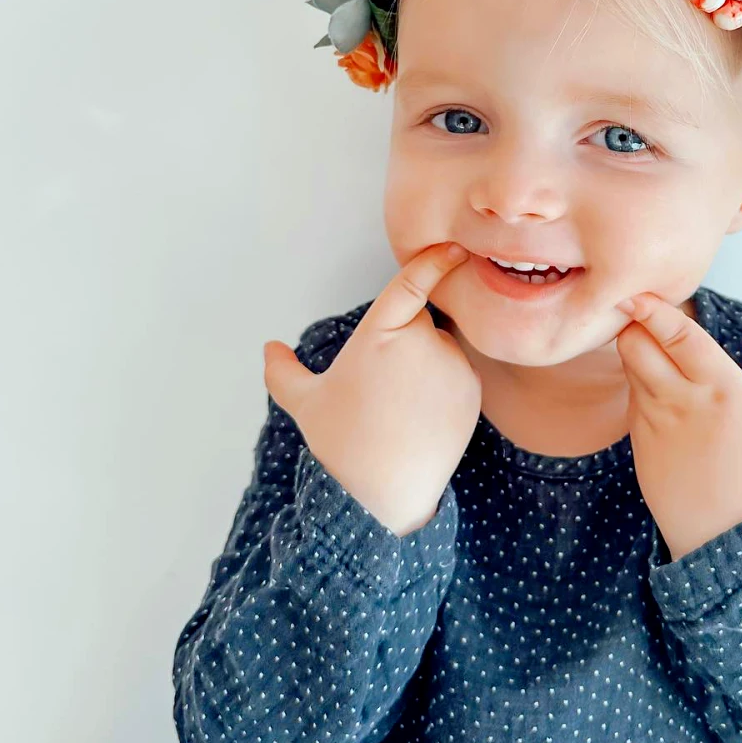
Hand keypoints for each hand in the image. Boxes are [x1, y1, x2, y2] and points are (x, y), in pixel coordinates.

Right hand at [263, 242, 480, 536]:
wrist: (385, 494)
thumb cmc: (342, 445)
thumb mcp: (305, 405)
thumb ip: (284, 373)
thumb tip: (269, 350)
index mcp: (379, 334)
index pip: (409, 284)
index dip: (433, 261)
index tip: (453, 248)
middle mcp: (421, 342)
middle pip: (420, 323)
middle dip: (405, 342)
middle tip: (382, 388)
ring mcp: (452, 366)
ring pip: (441, 348)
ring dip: (427, 363)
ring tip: (401, 408)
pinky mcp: (472, 390)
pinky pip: (459, 372)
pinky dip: (446, 384)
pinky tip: (423, 416)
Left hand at [613, 291, 741, 561]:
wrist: (727, 545)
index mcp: (722, 390)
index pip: (680, 336)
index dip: (655, 310)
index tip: (640, 293)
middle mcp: (682, 401)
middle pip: (638, 345)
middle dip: (636, 326)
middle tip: (644, 317)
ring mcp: (656, 423)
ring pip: (632, 370)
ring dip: (636, 353)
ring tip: (648, 343)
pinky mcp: (642, 445)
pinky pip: (633, 401)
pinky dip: (638, 385)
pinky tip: (655, 386)